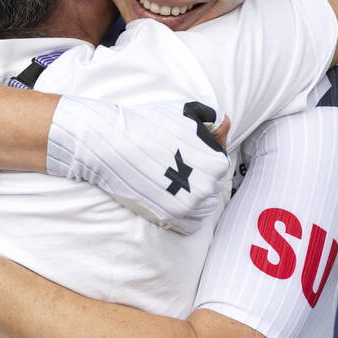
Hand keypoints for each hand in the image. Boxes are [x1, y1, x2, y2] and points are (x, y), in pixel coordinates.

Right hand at [46, 97, 231, 233]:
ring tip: (172, 185)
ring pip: (204, 208)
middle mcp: (207, 186)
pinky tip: (170, 200)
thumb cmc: (147, 123)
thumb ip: (212, 118)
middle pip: (212, 188)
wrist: (111, 142)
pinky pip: (191, 225)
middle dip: (199, 179)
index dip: (203, 161)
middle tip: (175, 169)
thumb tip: (227, 123)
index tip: (185, 156)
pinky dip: (184, 216)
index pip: (219, 168)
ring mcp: (188, 205)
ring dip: (193, 198)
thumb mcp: (185, 111)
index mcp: (215, 162)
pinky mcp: (169, 219)